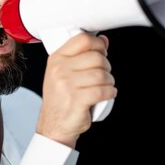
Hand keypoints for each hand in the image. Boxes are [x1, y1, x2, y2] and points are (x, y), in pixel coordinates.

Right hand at [36, 33, 115, 148]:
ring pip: (102, 75)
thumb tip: (103, 40)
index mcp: (57, 58)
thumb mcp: (64, 72)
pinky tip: (108, 94)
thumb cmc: (60, 98)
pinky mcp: (77, 100)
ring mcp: (67, 85)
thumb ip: (82, 55)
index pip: (82, 39)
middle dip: (106, 66)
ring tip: (106, 86)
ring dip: (110, 81)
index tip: (102, 51)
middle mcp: (60, 70)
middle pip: (96, 57)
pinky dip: (110, 92)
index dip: (98, 44)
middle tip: (104, 74)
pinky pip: (103, 91)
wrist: (54, 125)